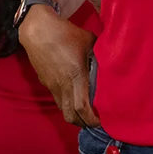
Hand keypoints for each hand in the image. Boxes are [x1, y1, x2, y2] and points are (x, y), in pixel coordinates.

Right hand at [17, 5, 99, 127]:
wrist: (37, 30)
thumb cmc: (66, 34)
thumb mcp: (90, 42)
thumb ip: (101, 55)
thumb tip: (114, 61)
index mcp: (76, 76)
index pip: (81, 107)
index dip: (92, 119)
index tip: (102, 121)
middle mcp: (62, 85)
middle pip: (71, 116)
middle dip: (84, 123)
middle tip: (96, 122)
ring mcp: (52, 85)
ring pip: (63, 110)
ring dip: (75, 116)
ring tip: (87, 114)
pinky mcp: (45, 82)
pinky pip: (57, 100)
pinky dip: (67, 105)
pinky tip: (76, 99)